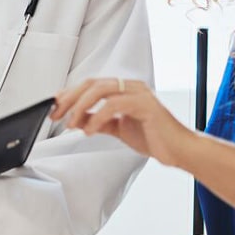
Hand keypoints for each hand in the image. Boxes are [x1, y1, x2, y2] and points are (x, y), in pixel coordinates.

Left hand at [51, 78, 194, 166]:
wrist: (179, 151)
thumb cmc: (153, 138)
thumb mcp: (118, 129)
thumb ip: (98, 122)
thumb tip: (77, 119)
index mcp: (124, 89)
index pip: (90, 85)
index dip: (70, 94)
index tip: (54, 107)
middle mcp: (131, 86)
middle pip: (91, 83)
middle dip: (70, 98)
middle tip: (56, 114)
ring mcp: (139, 93)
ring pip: (100, 90)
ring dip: (80, 107)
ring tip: (71, 124)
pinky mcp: (146, 104)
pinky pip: (115, 104)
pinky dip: (97, 117)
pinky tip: (88, 131)